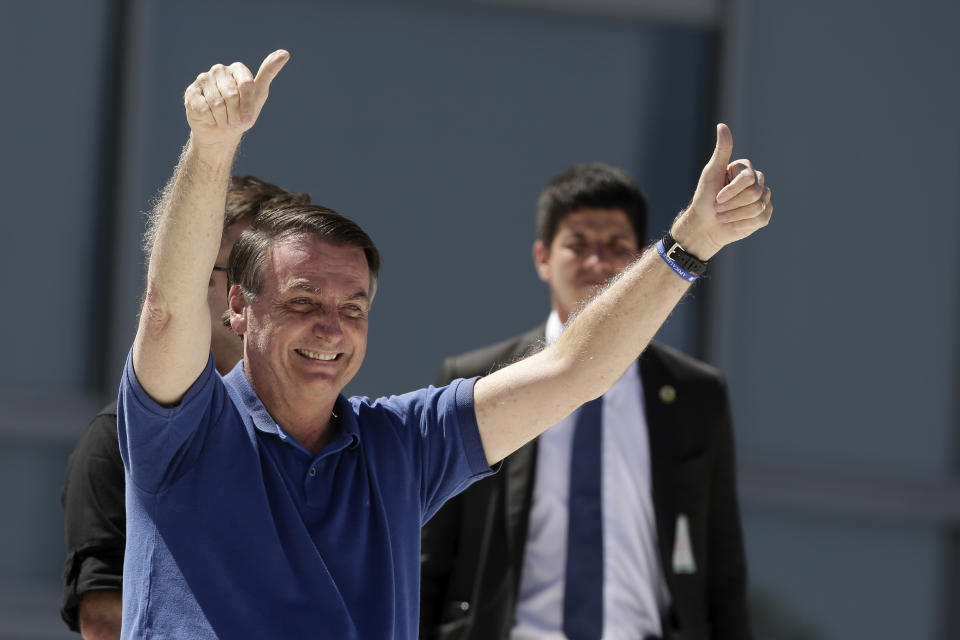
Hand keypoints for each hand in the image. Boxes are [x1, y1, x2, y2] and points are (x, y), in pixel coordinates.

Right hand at [183, 49, 289, 147]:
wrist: (221, 132)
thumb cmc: (242, 114)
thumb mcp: (258, 96)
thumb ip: (269, 74)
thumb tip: (285, 53)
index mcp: (238, 69)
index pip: (247, 85)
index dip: (247, 105)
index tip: (247, 118)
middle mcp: (219, 70)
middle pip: (232, 95)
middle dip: (235, 114)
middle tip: (234, 121)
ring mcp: (203, 79)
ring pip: (216, 103)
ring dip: (223, 119)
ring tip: (223, 120)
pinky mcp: (191, 92)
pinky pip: (203, 108)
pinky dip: (210, 119)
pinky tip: (210, 118)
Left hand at [671, 123, 771, 259]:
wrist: (704, 225)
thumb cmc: (704, 199)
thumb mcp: (711, 173)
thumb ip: (721, 151)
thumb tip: (722, 125)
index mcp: (744, 169)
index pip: (747, 178)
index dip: (731, 191)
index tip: (716, 198)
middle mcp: (756, 181)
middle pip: (754, 193)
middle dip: (732, 205)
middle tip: (718, 209)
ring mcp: (762, 197)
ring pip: (758, 207)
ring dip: (735, 216)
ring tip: (723, 217)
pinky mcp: (764, 214)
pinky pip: (761, 218)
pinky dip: (742, 224)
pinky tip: (732, 224)